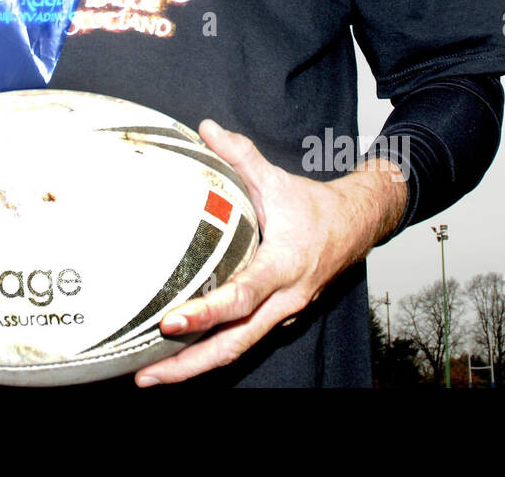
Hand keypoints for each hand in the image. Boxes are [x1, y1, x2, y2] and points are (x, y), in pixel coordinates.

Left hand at [134, 119, 406, 385]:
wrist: (359, 225)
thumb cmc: (316, 207)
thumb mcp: (276, 179)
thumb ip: (240, 156)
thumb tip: (206, 129)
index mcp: (283, 266)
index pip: (241, 297)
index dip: (205, 312)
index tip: (170, 322)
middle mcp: (283, 299)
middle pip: (234, 345)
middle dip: (188, 364)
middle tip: (145, 375)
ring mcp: (281, 314)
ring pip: (237, 350)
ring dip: (194, 366)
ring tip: (150, 375)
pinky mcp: (277, 318)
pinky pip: (242, 341)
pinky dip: (211, 352)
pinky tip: (178, 355)